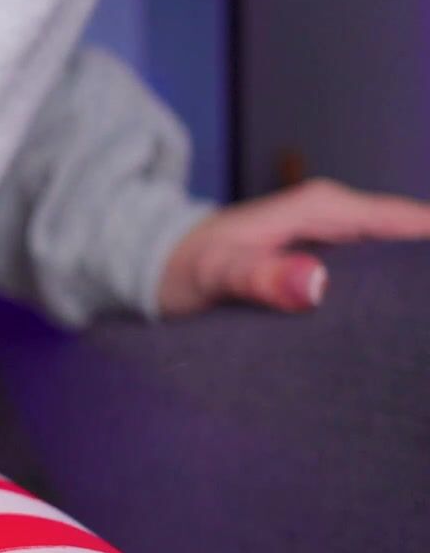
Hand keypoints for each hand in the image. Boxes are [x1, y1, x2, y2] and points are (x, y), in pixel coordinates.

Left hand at [157, 177, 429, 317]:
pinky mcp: (324, 265)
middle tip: (428, 337)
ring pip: (396, 265)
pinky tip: (398, 340)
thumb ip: (259, 277)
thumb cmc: (181, 267)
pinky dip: (389, 303)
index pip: (412, 223)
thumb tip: (316, 284)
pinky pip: (374, 281)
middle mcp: (337, 218)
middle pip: (412, 246)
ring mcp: (333, 242)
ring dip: (412, 296)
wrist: (151, 268)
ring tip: (419, 345)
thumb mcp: (216, 273)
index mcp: (325, 208)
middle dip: (425, 284)